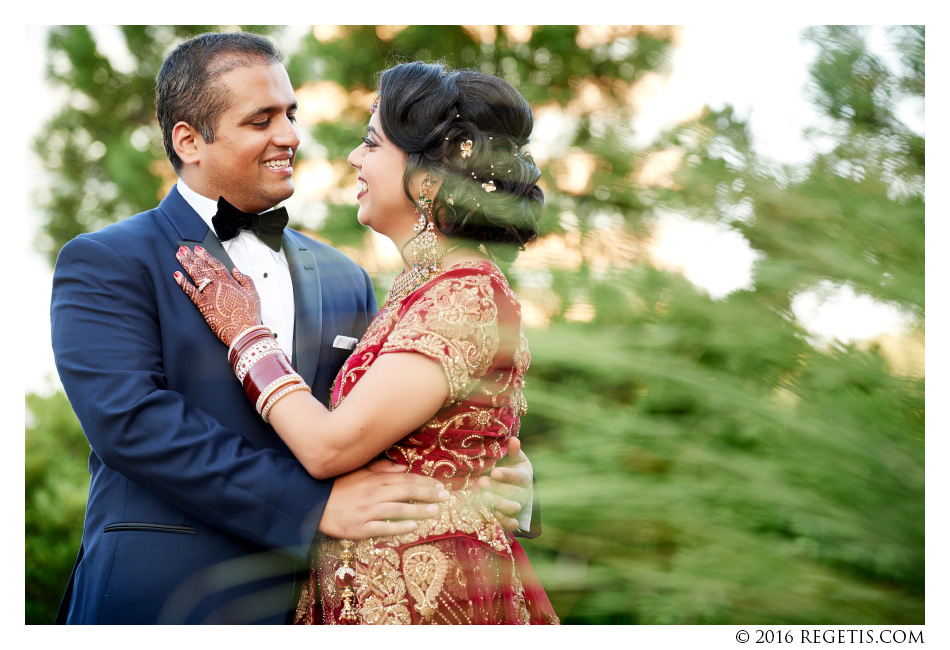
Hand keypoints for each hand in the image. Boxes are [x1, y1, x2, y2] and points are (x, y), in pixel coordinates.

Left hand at [174, 246, 261, 346]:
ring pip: (196, 275)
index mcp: (231, 282)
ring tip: (179, 256)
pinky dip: (183, 283)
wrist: (245, 332)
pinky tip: (176, 275)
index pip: (216, 265)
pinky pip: (190, 292)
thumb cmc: (250, 315)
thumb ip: (245, 280)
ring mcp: (210, 295)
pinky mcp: (204, 306)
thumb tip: (236, 269)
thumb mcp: (254, 294)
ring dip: (187, 264)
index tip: (199, 249)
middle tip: (184, 249)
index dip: (206, 256)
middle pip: (203, 267)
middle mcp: (219, 286)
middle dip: (193, 257)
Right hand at [318, 459, 450, 538]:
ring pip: (399, 509)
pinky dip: (399, 526)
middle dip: (429, 494)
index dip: (425, 482)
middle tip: (446, 497)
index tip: (440, 486)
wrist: (311, 503)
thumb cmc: (336, 486)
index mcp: (374, 479)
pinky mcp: (360, 528)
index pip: (406, 479)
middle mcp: (374, 493)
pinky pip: (384, 527)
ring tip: (436, 511)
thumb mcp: (357, 471)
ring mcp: (367, 511)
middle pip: (407, 492)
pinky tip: (413, 527)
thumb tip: (402, 468)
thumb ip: (380, 468)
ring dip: (420, 510)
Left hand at [478, 437, 532, 531]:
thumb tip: (513, 440)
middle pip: (513, 493)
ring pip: (512, 508)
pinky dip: (504, 521)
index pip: (517, 476)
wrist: (513, 484)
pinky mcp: (512, 518)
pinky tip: (492, 514)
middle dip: (497, 488)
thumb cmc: (509, 466)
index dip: (506, 475)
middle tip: (481, 482)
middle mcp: (523, 493)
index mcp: (524, 476)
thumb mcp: (512, 457)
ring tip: (482, 497)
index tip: (494, 472)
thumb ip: (511, 450)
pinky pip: (512, 524)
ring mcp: (518, 506)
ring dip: (498, 503)